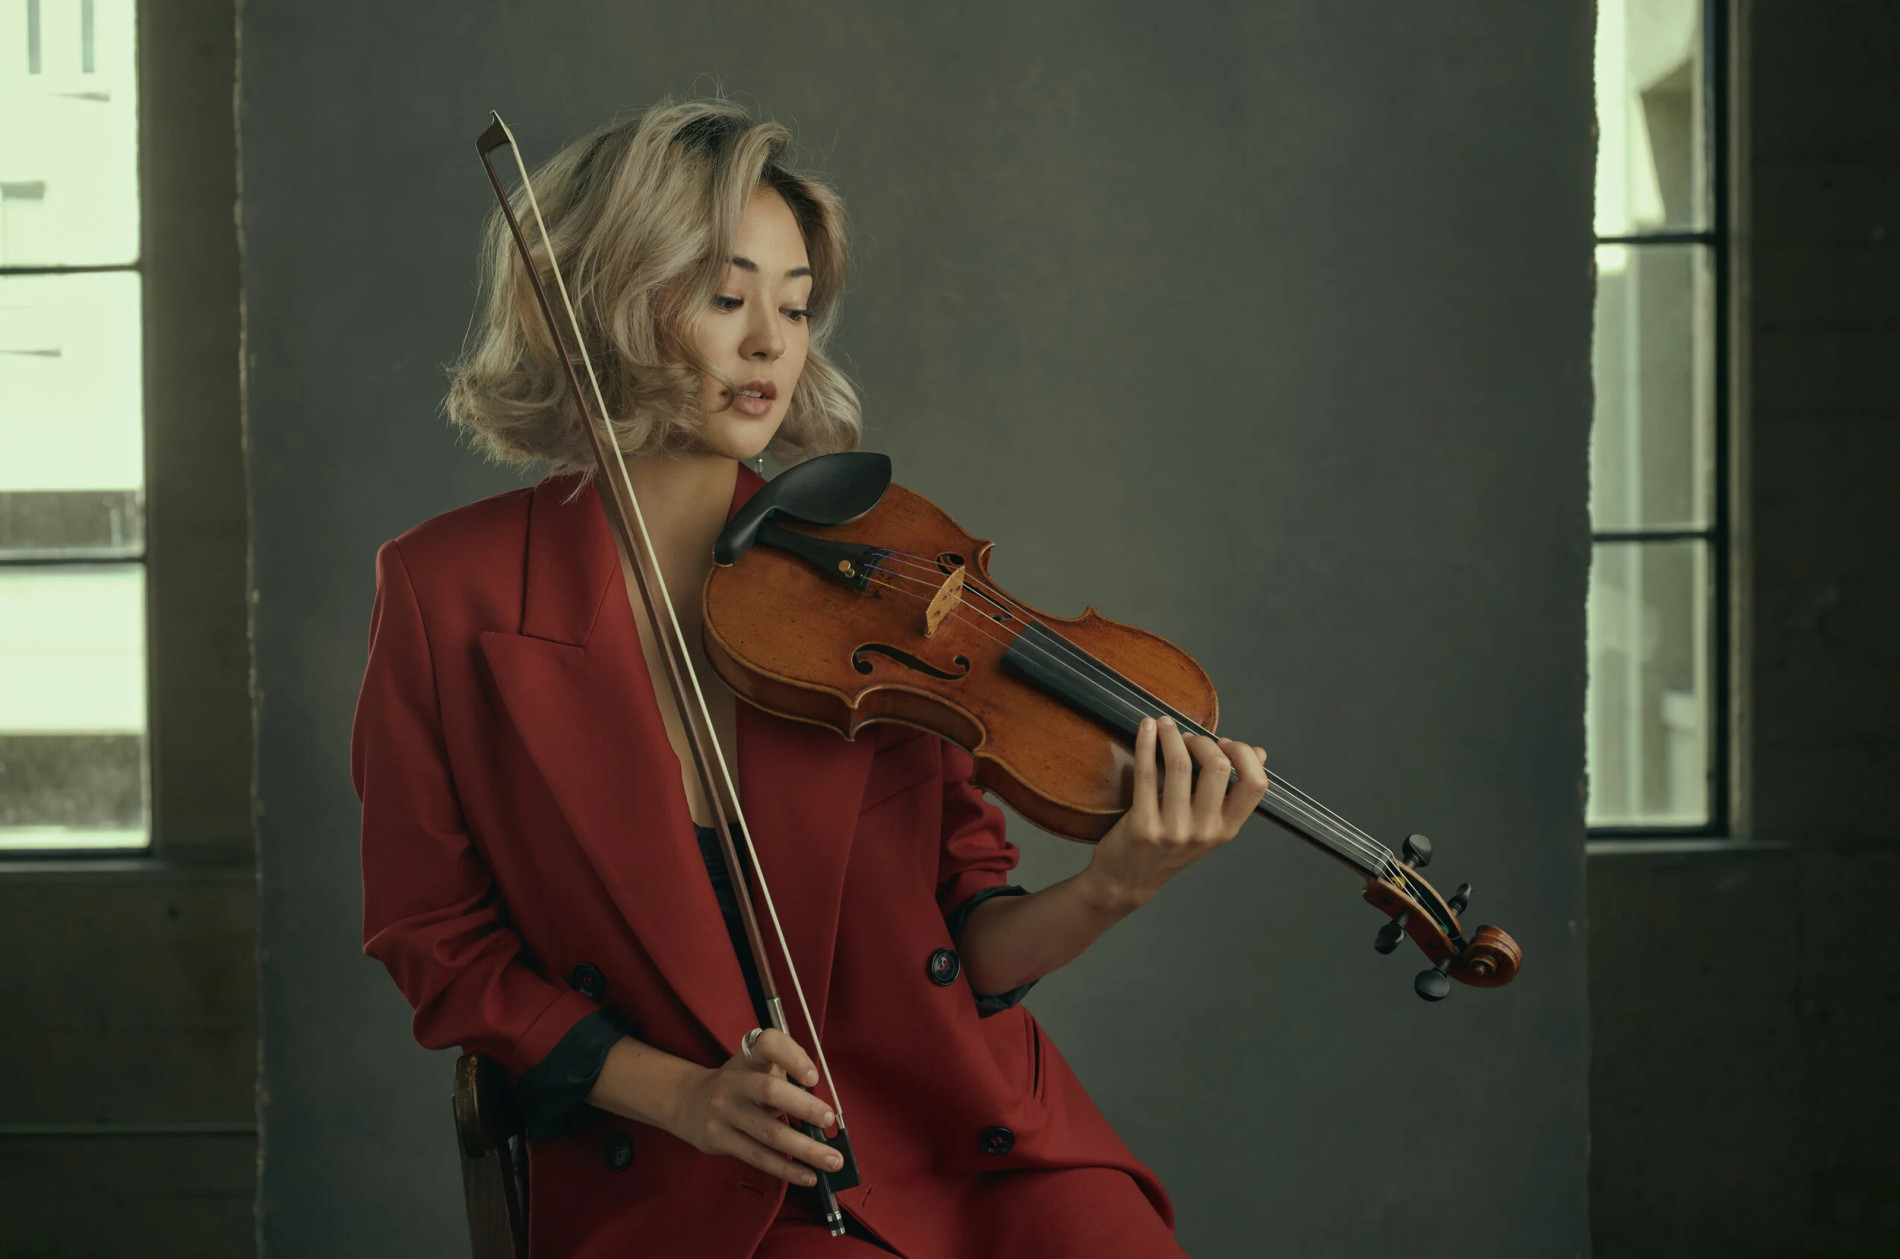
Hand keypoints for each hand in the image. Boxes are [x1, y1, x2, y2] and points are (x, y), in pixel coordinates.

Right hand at [667, 1028, 843, 1186]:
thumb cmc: (741, 1084)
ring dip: (805, 1149)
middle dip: (805, 1108)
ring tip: (832, 1161)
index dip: (793, 1058)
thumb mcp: (759, 1067)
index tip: (813, 1078)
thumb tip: (825, 1116)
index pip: (769, 1044)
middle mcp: (733, 1081)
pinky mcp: (718, 1139)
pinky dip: (786, 1169)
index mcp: (749, 1057)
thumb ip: (789, 1079)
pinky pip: (757, 1157)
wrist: (689, 1101)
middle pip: (770, 1091)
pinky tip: (808, 1175)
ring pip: (768, 1132)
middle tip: (829, 1121)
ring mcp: (724, 1111)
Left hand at [1083, 715, 1268, 908]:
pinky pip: (1147, 773)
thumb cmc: (1170, 846)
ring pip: (1180, 765)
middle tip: (1188, 738)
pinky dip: (1146, 742)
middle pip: (1218, 768)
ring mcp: (1174, 830)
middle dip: (1203, 741)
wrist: (1129, 879)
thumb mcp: (1208, 825)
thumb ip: (1231, 792)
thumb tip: (1259, 753)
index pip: (1256, 784)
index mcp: (1227, 829)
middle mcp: (1205, 831)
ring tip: (1164, 725)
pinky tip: (1146, 728)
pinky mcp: (1143, 825)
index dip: (1244, 755)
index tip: (1225, 743)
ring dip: (1172, 735)